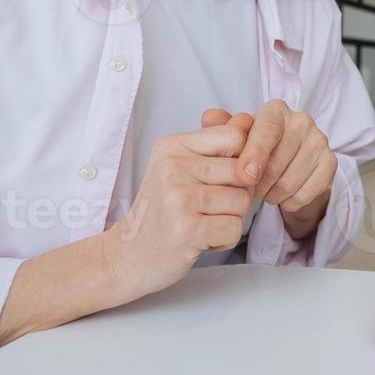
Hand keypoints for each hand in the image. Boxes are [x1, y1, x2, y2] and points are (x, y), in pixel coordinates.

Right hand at [101, 112, 257, 301]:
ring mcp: (178, 198)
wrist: (127, 255)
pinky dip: (225, 239)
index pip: (234, 136)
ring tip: (203, 223)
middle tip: (210, 208)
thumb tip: (246, 119)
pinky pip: (235, 228)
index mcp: (172, 146)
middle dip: (238, 194)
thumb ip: (214, 144)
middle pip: (244, 171)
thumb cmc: (162, 210)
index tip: (227, 177)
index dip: (244, 159)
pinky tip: (202, 239)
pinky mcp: (187, 230)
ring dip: (231, 218)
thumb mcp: (180, 168)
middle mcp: (173, 167)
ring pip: (242, 201)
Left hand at [233, 100, 337, 239]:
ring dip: (273, 195)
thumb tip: (210, 117)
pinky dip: (290, 202)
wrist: (288, 166)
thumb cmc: (256, 150)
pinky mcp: (331, 162)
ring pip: (291, 181)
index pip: (267, 130)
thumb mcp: (236, 140)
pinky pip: (307, 192)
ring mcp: (319, 141)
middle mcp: (301, 120)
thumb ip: (221, 129)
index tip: (245, 177)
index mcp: (275, 111)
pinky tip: (283, 196)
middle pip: (277, 161)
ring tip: (265, 192)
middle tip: (250, 190)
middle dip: (258, 183)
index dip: (255, 154)